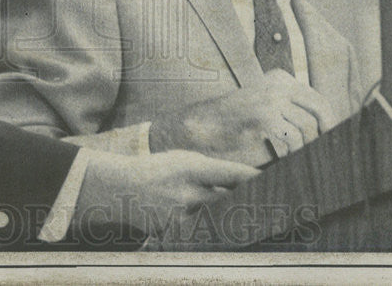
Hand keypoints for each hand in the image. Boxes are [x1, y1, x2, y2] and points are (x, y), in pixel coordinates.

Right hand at [74, 149, 258, 239]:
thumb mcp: (182, 159)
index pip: (231, 173)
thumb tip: (243, 181)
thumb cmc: (158, 169)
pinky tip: (207, 222)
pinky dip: (206, 226)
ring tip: (240, 214)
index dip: (253, 178)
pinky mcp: (172, 232)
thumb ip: (210, 171)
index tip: (271, 180)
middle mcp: (186, 192)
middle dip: (248, 201)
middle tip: (269, 204)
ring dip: (226, 216)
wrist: (120, 187)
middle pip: (229, 201)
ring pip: (216, 218)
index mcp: (190, 168)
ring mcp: (179, 216)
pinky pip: (199, 230)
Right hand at [149, 69, 338, 165]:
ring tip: (296, 157)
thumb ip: (290, 112)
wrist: (202, 126)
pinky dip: (291, 153)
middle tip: (326, 151)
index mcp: (280, 78)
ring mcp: (272, 98)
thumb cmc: (234, 124)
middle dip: (327, 132)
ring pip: (307, 128)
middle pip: (320, 109)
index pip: (317, 99)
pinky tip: (281, 158)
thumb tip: (325, 131)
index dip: (329, 121)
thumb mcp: (265, 107)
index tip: (331, 138)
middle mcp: (279, 84)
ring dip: (305, 148)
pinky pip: (292, 139)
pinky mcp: (265, 116)